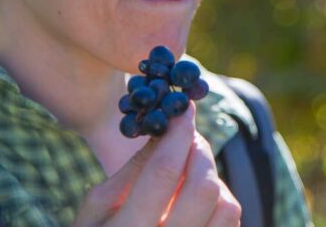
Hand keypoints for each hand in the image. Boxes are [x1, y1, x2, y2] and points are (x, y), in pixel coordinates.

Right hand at [73, 103, 241, 225]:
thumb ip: (128, 173)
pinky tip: (196, 199)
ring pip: (227, 207)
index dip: (178, 134)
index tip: (184, 109)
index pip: (163, 173)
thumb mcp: (95, 211)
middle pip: (204, 188)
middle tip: (187, 138)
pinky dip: (220, 201)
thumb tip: (164, 131)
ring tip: (188, 173)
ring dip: (212, 179)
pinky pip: (230, 223)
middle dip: (199, 151)